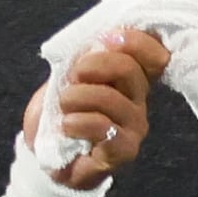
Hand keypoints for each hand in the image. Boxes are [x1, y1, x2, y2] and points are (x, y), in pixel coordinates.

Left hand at [19, 27, 169, 192]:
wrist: (43, 158)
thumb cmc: (58, 115)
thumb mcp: (65, 78)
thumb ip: (83, 58)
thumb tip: (95, 40)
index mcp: (130, 79)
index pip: (154, 53)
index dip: (136, 41)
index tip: (106, 38)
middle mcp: (139, 100)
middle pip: (130, 70)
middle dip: (96, 64)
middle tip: (74, 75)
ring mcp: (134, 126)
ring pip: (114, 99)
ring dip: (79, 97)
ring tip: (62, 105)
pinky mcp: (124, 150)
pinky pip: (104, 127)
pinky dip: (79, 122)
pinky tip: (66, 126)